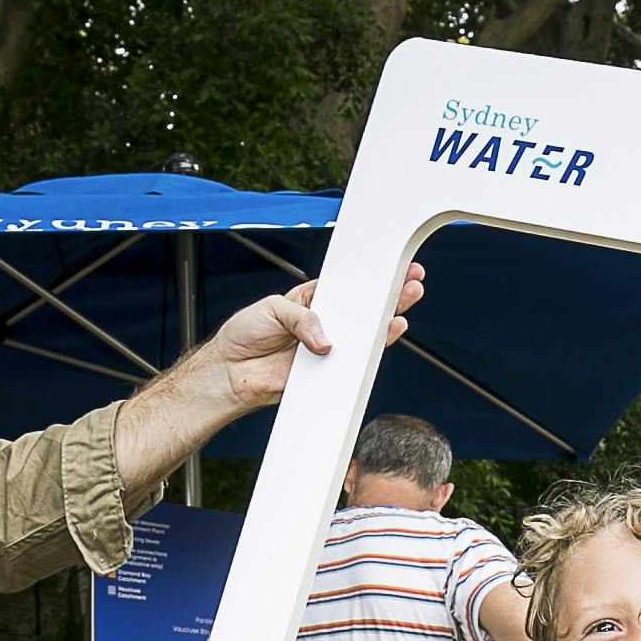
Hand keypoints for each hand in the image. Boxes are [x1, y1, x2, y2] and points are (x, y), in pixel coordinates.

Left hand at [201, 263, 425, 412]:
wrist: (230, 373)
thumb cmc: (244, 334)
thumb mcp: (272, 309)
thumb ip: (302, 318)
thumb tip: (327, 342)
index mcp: (312, 300)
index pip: (346, 287)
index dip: (368, 278)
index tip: (390, 267)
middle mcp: (324, 324)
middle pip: (364, 309)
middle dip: (390, 296)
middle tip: (411, 283)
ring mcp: (327, 349)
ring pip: (363, 337)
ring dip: (385, 324)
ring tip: (402, 309)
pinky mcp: (324, 373)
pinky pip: (350, 366)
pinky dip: (366, 356)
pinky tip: (383, 338)